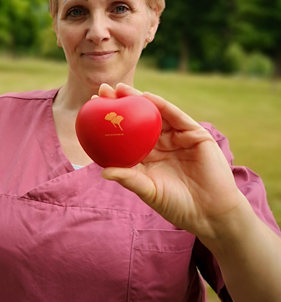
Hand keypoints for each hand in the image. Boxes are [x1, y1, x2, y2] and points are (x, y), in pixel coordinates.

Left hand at [99, 83, 247, 239]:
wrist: (209, 213)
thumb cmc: (176, 204)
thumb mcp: (147, 190)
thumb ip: (128, 178)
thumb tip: (103, 172)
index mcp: (147, 156)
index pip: (125, 134)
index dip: (109, 120)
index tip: (91, 109)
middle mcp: (161, 144)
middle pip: (137, 118)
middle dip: (120, 103)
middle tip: (103, 90)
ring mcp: (178, 138)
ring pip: (155, 114)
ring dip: (138, 98)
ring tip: (120, 88)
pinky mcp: (195, 134)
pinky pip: (177, 117)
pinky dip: (162, 105)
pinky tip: (146, 97)